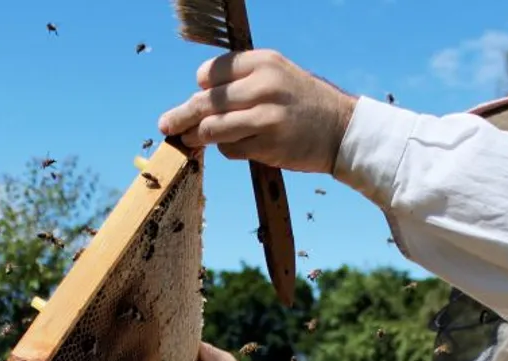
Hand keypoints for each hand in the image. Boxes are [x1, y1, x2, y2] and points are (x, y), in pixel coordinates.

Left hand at [158, 49, 356, 174]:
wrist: (342, 130)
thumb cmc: (302, 104)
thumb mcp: (277, 76)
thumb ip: (241, 83)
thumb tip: (195, 101)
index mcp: (263, 62)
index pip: (210, 73)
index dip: (203, 87)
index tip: (202, 98)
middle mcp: (264, 85)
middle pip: (204, 102)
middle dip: (181, 116)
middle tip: (166, 125)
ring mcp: (266, 116)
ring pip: (212, 128)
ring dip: (198, 137)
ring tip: (190, 140)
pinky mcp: (269, 144)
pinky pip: (230, 149)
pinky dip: (226, 150)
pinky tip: (237, 147)